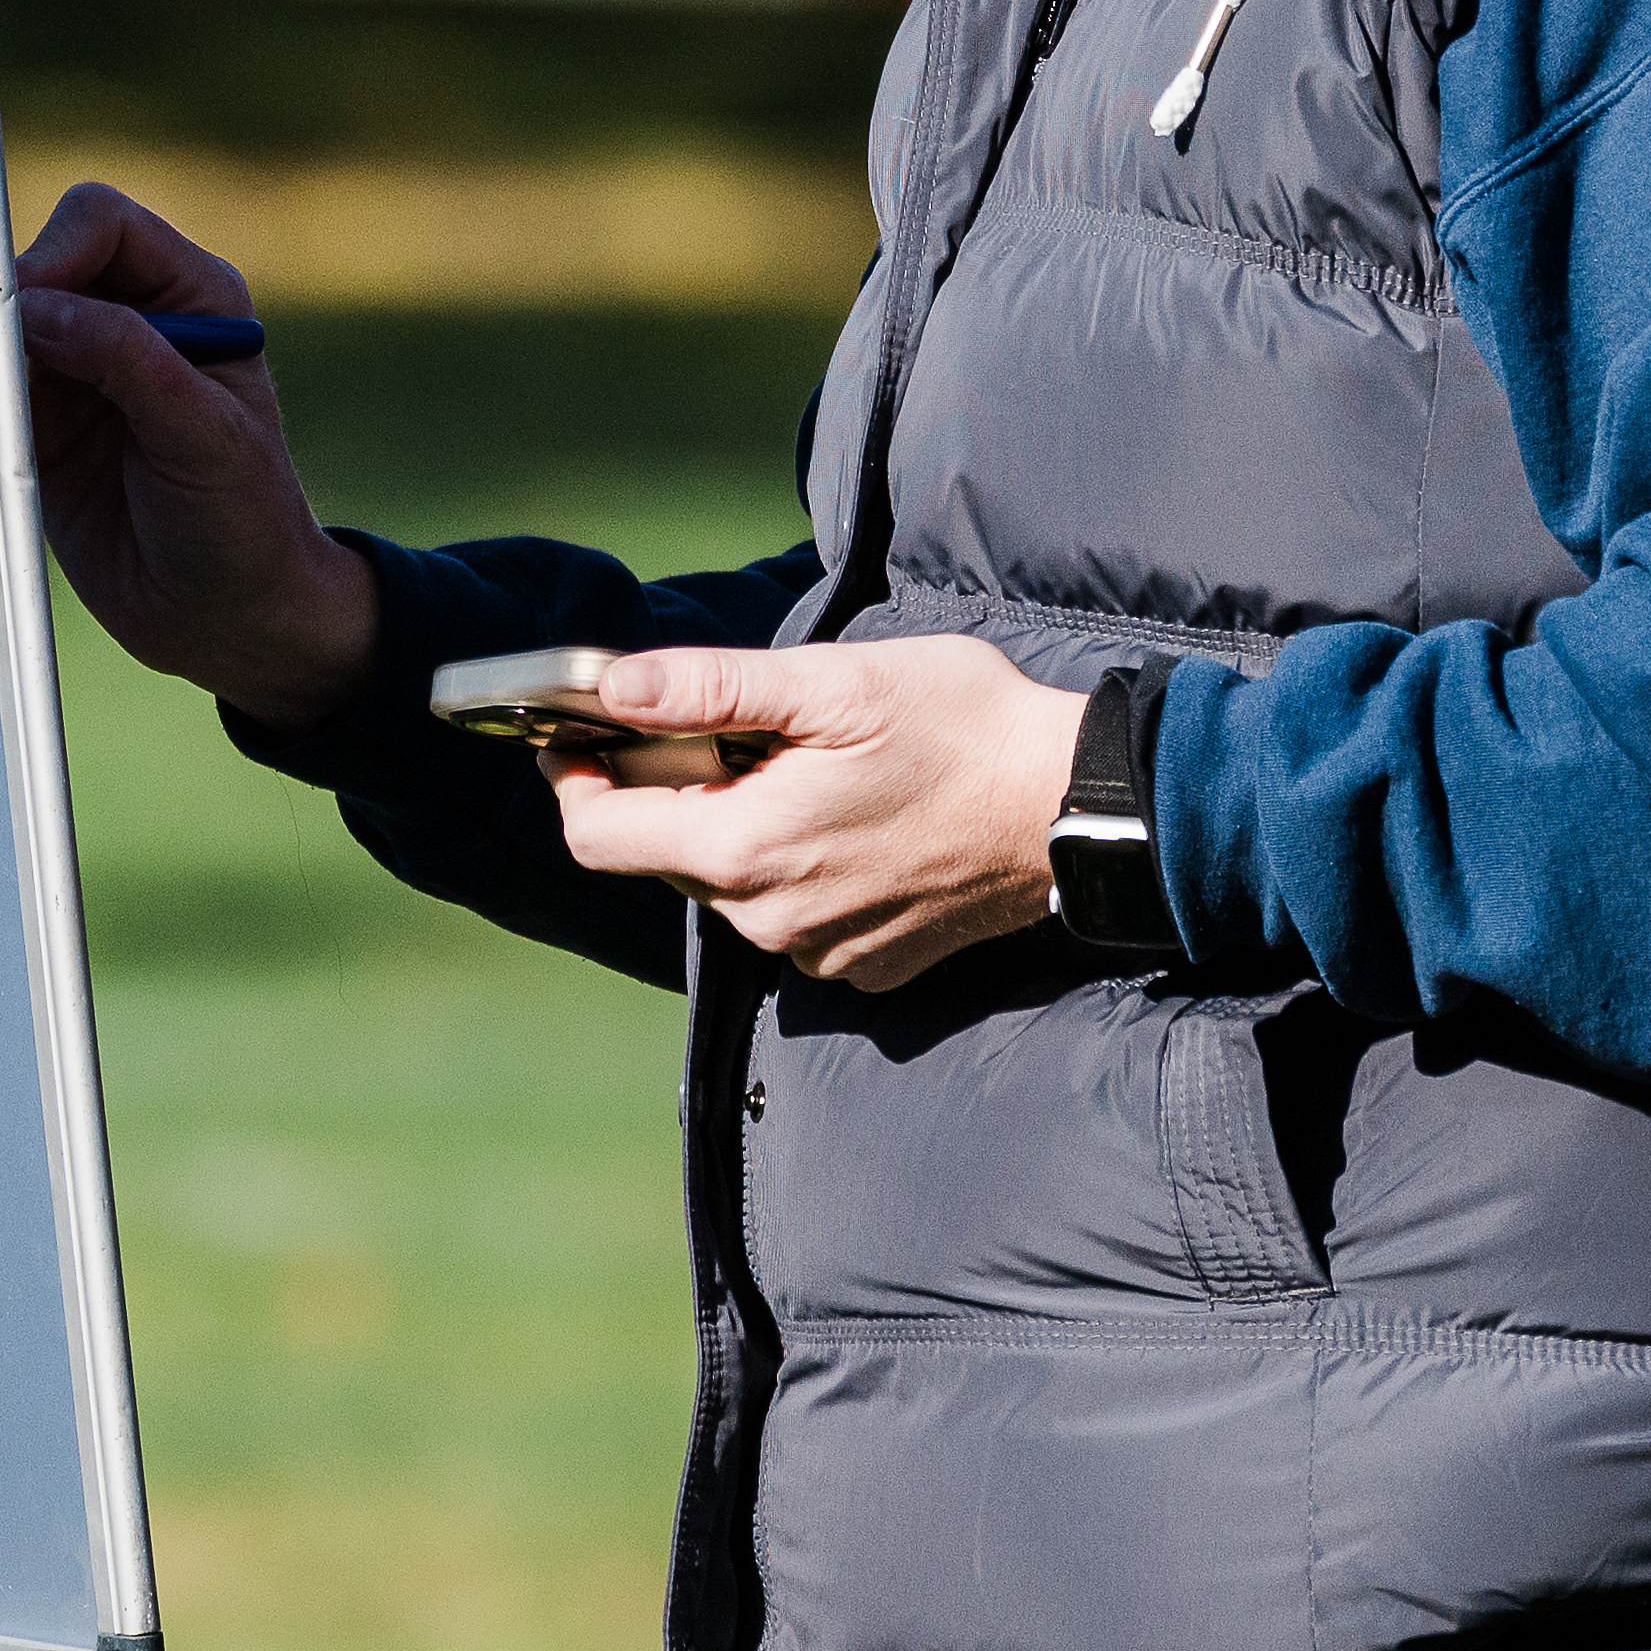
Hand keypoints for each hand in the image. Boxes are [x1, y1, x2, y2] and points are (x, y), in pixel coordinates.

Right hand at [6, 183, 372, 724]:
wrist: (228, 621)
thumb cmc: (246, 523)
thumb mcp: (205, 436)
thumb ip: (130, 360)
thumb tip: (37, 308)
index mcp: (190, 297)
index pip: (103, 227)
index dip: (56, 253)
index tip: (27, 312)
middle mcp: (129, 322)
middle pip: (39, 266)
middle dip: (9, 306)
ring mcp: (78, 376)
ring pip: (0, 330)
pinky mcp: (38, 429)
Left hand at [547, 636, 1094, 992]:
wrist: (1074, 809)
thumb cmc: (963, 730)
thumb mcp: (833, 684)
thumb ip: (711, 689)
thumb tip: (613, 689)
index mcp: (744, 850)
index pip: (597, 837)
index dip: (575, 780)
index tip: (581, 736)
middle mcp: (768, 921)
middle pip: (666, 858)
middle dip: (679, 793)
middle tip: (742, 731)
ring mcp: (817, 953)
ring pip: (731, 888)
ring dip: (745, 831)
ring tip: (816, 773)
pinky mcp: (865, 966)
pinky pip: (794, 918)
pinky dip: (801, 871)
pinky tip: (858, 824)